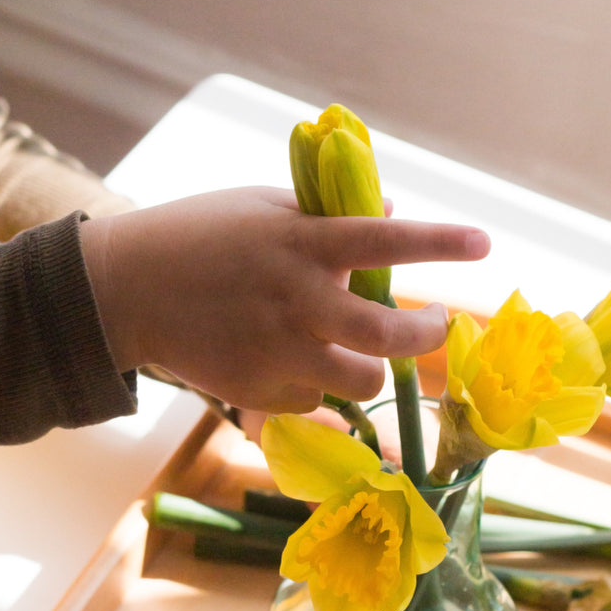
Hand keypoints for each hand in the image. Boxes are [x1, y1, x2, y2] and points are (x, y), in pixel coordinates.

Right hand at [80, 186, 489, 413]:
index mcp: (302, 244)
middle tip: (434, 327)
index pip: (386, 241)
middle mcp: (297, 300)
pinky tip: (286, 362)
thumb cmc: (199, 237)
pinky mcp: (258, 391)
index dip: (440, 243)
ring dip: (370, 370)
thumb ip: (326, 216)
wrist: (124, 290)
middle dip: (425, 336)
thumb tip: (391, 213)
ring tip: (356, 352)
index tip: (485, 243)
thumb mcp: (262, 210)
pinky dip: (313, 385)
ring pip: (360, 382)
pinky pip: (312, 400)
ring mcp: (278, 352)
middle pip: (387, 335)